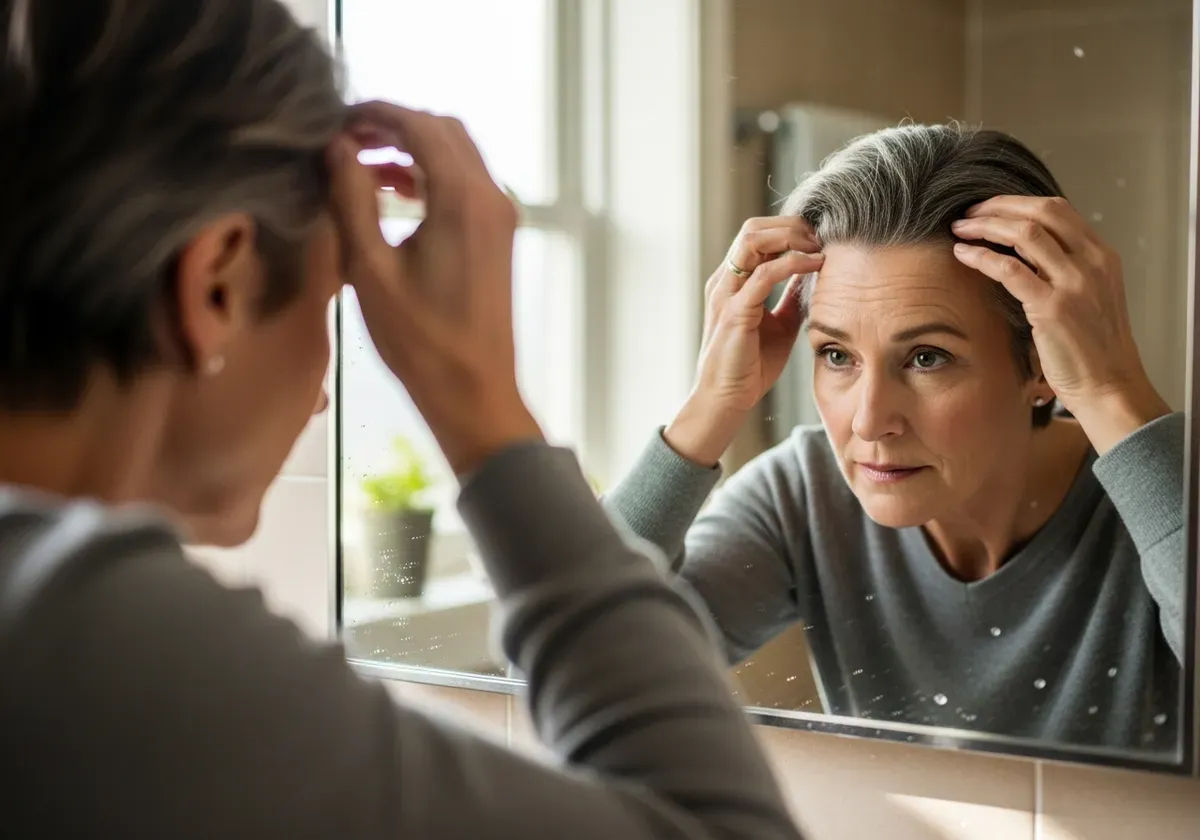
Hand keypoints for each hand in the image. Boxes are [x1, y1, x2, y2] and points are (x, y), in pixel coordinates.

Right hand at [327, 101, 541, 473]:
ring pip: (458, 156)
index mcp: (463, 198)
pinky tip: (392, 192)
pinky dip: (431, 176)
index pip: (421, 127)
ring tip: (360, 163)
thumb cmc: (420, 338)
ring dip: (413, 150)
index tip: (337, 118)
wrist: (474, 390)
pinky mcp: (498, 237)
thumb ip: (352, 199)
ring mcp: (500, 217)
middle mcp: (490, 197)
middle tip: (347, 137)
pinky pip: (465, 185)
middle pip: (445, 132)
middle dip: (396, 125)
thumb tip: (338, 148)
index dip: (377, 114)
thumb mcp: (371, 268)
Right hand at [665, 217, 823, 464]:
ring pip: (754, 239)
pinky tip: (816, 265)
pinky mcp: (735, 311)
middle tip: (823, 237)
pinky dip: (793, 263)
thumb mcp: (780, 323)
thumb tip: (812, 274)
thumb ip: (791, 297)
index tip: (821, 239)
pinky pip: (764, 274)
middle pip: (754, 227)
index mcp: (733, 281)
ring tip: (819, 247)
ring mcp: (727, 293)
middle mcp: (726, 280)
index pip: (758, 235)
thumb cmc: (750, 366)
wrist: (726, 399)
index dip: (790, 230)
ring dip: (791, 236)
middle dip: (792, 225)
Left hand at [951, 195, 1169, 451]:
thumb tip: (1023, 248)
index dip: (1017, 202)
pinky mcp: (1052, 307)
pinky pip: (1009, 270)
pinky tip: (963, 254)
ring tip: (960, 229)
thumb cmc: (1092, 346)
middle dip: (998, 206)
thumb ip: (1065, 268)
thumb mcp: (1089, 295)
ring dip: (986, 226)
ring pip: (1024, 234)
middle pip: (1041, 212)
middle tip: (968, 212)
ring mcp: (1074, 284)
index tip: (988, 207)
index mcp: (1102, 255)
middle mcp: (1092, 262)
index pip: (1058, 209)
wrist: (1109, 384)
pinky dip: (982, 257)